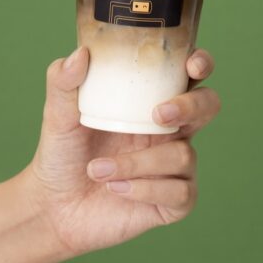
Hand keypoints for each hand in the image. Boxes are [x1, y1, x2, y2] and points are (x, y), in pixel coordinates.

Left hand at [19, 47, 219, 257]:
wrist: (54, 208)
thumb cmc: (63, 156)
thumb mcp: (57, 117)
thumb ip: (63, 83)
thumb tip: (80, 54)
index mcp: (151, 103)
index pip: (188, 75)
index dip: (200, 63)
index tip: (191, 65)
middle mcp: (171, 132)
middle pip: (208, 106)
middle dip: (191, 106)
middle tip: (158, 114)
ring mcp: (175, 167)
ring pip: (182, 155)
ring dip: (137, 163)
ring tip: (98, 170)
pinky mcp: (175, 202)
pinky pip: (179, 192)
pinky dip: (143, 189)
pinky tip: (115, 189)